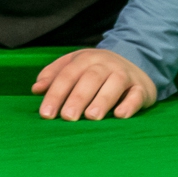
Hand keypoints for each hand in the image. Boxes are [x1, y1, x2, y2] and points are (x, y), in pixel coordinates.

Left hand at [31, 47, 159, 120]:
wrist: (135, 63)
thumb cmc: (96, 71)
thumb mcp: (74, 66)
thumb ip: (54, 76)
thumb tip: (36, 89)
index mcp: (85, 59)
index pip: (67, 76)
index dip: (55, 94)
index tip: (46, 114)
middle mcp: (105, 64)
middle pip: (90, 79)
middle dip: (77, 98)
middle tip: (67, 117)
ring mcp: (124, 75)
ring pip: (114, 85)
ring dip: (102, 100)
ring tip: (91, 117)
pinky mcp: (141, 88)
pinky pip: (136, 95)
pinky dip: (129, 104)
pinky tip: (120, 115)